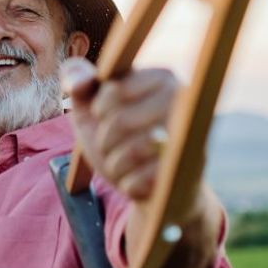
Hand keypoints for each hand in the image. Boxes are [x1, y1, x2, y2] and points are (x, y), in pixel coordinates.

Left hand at [62, 57, 178, 199]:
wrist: (152, 190)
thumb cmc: (121, 141)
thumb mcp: (91, 109)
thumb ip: (78, 81)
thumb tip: (77, 83)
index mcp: (161, 78)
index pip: (115, 89)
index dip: (99, 110)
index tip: (108, 116)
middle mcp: (184, 102)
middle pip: (121, 120)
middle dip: (105, 141)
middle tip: (115, 146)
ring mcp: (190, 137)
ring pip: (132, 151)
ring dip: (116, 164)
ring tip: (127, 163)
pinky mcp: (190, 172)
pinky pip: (141, 180)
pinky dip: (129, 184)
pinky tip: (140, 181)